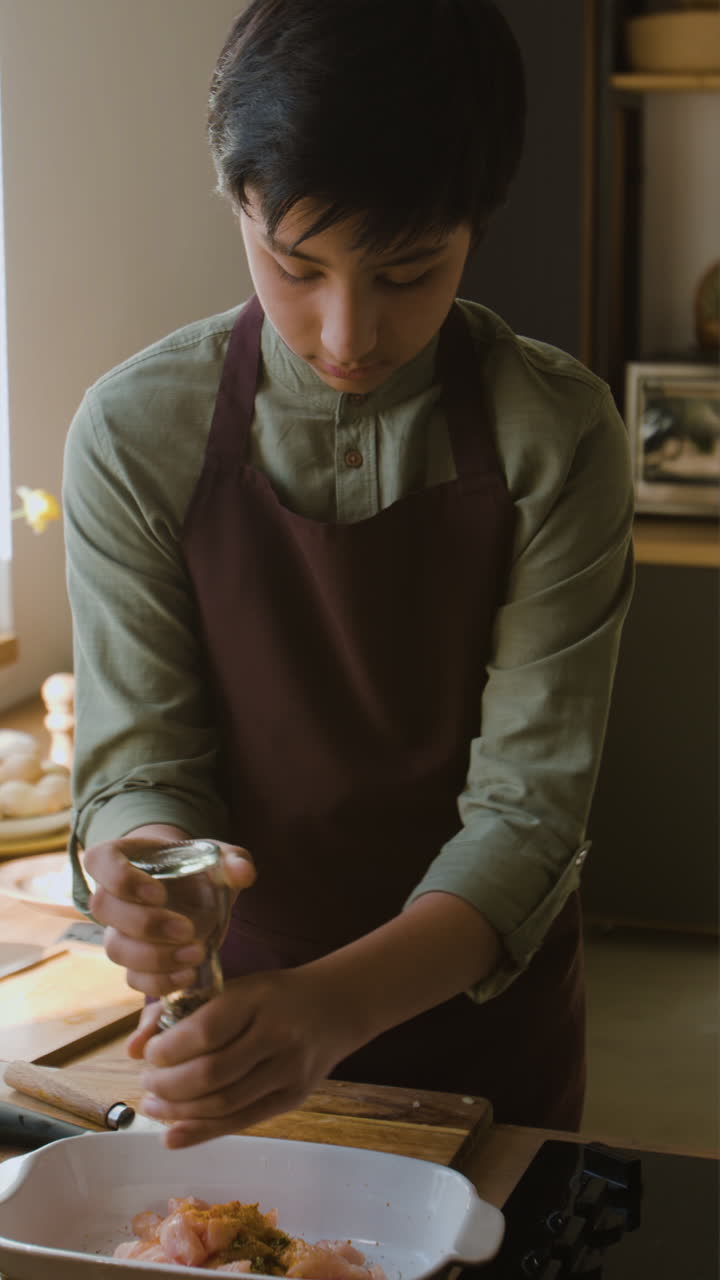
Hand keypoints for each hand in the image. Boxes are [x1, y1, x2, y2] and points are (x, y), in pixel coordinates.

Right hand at [84, 825, 254, 995]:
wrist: (196, 891)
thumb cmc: (197, 867)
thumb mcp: (218, 856)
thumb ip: (233, 860)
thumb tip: (242, 872)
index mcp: (122, 857)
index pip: (99, 861)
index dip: (122, 879)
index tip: (159, 893)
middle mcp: (111, 893)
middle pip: (104, 908)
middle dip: (146, 924)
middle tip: (187, 929)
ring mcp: (118, 930)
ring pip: (116, 949)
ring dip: (154, 958)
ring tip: (196, 954)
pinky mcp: (133, 961)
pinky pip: (132, 978)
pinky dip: (159, 982)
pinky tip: (190, 976)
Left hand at [130, 965, 363, 1147]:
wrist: (334, 1007)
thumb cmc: (271, 995)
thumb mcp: (231, 988)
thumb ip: (177, 1011)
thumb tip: (131, 1049)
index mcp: (257, 998)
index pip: (205, 1031)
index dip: (167, 1050)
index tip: (148, 1055)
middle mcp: (276, 1035)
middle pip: (211, 1074)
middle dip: (168, 1085)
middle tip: (147, 1083)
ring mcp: (288, 1070)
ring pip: (224, 1104)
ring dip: (179, 1112)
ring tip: (154, 1105)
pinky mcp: (292, 1098)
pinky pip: (241, 1122)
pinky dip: (201, 1133)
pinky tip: (172, 1135)